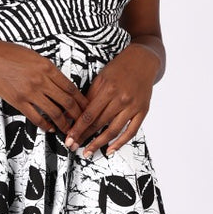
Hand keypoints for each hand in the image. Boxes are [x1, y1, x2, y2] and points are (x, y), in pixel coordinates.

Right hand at [0, 36, 88, 135]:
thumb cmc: (8, 53)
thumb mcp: (34, 56)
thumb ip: (48, 69)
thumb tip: (60, 83)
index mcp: (47, 67)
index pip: (71, 88)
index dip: (81, 101)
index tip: (86, 107)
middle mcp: (41, 80)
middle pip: (67, 102)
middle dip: (77, 115)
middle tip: (82, 123)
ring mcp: (30, 92)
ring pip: (55, 112)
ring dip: (64, 124)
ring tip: (68, 129)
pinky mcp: (18, 101)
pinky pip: (36, 117)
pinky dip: (46, 125)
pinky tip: (49, 128)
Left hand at [64, 43, 160, 159]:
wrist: (143, 61)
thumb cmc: (120, 68)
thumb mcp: (101, 77)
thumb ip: (89, 96)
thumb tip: (75, 114)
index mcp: (108, 89)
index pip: (89, 114)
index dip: (78, 129)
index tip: (69, 138)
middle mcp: (121, 99)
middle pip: (99, 124)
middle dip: (84, 137)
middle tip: (74, 146)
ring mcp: (133, 107)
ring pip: (114, 130)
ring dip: (99, 144)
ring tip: (88, 152)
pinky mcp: (142, 111)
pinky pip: (131, 131)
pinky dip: (120, 143)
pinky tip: (110, 150)